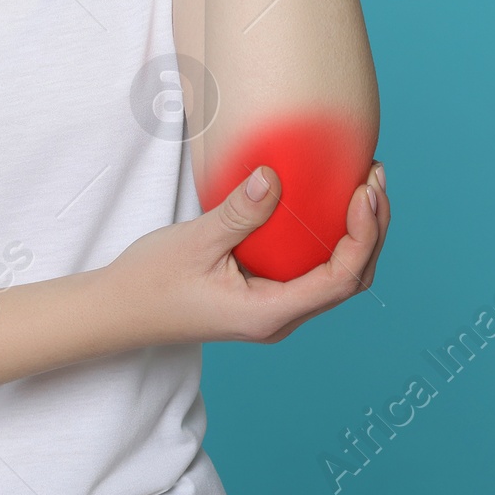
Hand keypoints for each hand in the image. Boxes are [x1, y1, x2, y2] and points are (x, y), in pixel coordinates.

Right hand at [106, 157, 389, 346]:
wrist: (119, 311)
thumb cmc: (151, 282)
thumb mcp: (194, 241)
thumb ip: (239, 212)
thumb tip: (276, 176)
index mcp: (270, 313)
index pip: (341, 279)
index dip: (364, 235)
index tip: (365, 191)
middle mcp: (280, 318)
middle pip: (350, 280)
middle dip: (372, 230)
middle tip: (375, 177)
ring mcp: (273, 309)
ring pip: (335, 278)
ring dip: (356, 234)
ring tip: (364, 187)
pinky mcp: (262, 296)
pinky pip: (310, 271)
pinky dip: (329, 239)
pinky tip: (325, 208)